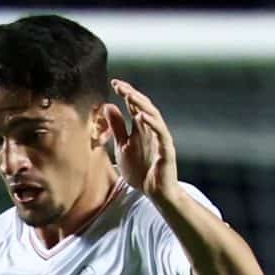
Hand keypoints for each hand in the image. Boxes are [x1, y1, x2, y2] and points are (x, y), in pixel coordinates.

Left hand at [104, 79, 179, 203]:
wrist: (155, 191)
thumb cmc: (141, 170)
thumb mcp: (122, 146)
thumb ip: (117, 127)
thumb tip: (108, 106)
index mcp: (142, 128)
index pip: (134, 106)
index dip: (126, 94)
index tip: (114, 83)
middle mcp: (152, 130)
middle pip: (144, 107)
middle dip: (132, 94)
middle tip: (119, 84)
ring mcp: (160, 138)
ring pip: (153, 116)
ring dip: (141, 105)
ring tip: (129, 95)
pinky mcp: (166, 149)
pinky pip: (160, 133)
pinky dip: (152, 123)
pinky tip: (141, 116)